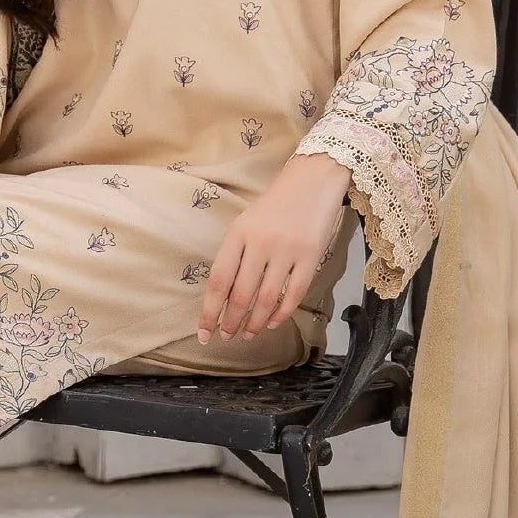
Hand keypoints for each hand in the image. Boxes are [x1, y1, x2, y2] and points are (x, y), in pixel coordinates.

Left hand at [197, 152, 348, 342]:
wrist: (312, 181)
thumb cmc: (275, 206)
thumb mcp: (246, 223)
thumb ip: (235, 255)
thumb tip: (223, 298)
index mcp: (238, 234)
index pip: (219, 281)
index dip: (210, 311)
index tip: (205, 333)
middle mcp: (260, 243)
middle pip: (241, 294)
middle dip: (231, 322)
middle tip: (227, 336)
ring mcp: (287, 251)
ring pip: (266, 299)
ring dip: (255, 322)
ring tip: (248, 333)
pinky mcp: (311, 257)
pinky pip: (294, 294)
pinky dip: (282, 313)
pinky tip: (273, 323)